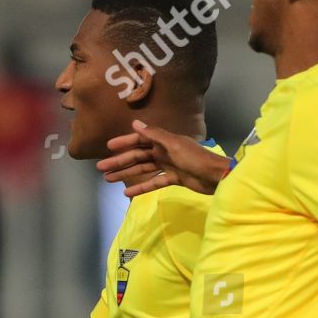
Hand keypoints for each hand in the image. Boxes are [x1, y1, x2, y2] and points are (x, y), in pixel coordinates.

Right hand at [96, 120, 230, 197]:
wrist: (216, 177)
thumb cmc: (196, 158)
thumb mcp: (174, 145)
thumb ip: (155, 135)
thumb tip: (135, 123)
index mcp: (164, 141)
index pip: (139, 140)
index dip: (124, 142)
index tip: (109, 147)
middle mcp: (163, 151)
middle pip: (137, 156)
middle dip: (119, 161)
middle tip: (101, 168)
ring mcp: (168, 165)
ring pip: (142, 169)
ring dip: (126, 174)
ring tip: (108, 179)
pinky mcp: (173, 179)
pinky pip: (153, 182)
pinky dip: (141, 187)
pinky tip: (127, 193)